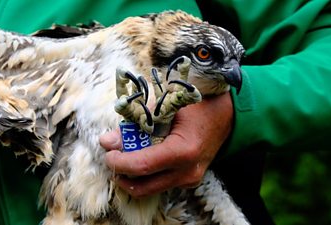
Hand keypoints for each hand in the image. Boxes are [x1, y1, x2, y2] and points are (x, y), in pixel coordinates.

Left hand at [99, 92, 232, 197]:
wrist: (224, 116)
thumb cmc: (195, 107)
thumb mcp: (163, 110)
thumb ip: (135, 126)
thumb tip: (107, 142)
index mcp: (183, 151)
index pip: (142, 166)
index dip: (119, 162)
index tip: (108, 153)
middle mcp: (188, 172)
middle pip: (142, 186)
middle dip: (121, 173)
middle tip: (113, 157)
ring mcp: (189, 180)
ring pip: (149, 189)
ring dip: (132, 176)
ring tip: (125, 157)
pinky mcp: (188, 182)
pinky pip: (160, 184)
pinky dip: (145, 175)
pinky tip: (143, 158)